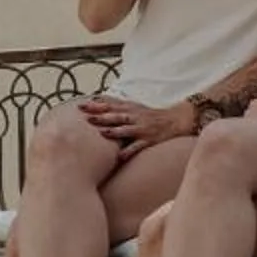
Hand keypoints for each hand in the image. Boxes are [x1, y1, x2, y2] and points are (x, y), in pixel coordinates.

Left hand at [79, 97, 193, 156]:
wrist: (175, 120)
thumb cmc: (149, 115)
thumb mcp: (133, 106)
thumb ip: (115, 105)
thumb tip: (95, 99)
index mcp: (129, 109)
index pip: (109, 105)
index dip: (95, 105)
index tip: (80, 106)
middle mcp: (134, 117)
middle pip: (115, 116)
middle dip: (101, 116)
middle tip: (86, 118)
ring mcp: (142, 129)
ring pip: (126, 129)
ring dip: (115, 131)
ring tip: (103, 133)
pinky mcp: (149, 140)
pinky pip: (138, 146)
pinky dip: (129, 151)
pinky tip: (120, 156)